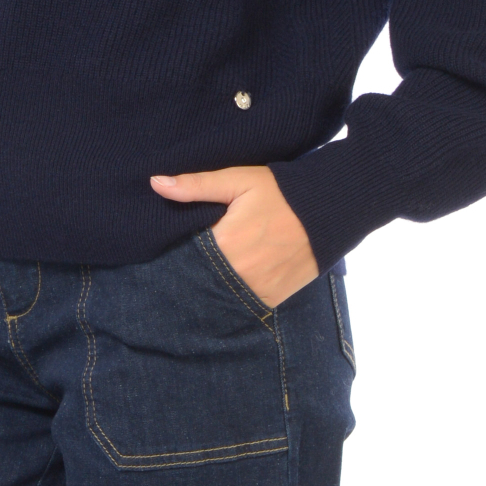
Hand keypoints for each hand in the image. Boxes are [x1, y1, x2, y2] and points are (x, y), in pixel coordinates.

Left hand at [150, 164, 318, 307]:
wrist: (330, 210)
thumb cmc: (280, 192)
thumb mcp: (238, 180)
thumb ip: (196, 184)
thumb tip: (155, 182)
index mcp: (225, 243)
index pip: (184, 257)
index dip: (174, 254)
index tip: (166, 250)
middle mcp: (239, 273)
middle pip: (199, 281)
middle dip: (191, 273)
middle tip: (183, 265)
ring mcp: (257, 290)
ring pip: (219, 297)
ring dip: (210, 288)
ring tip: (206, 274)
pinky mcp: (273, 300)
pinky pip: (242, 305)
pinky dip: (232, 297)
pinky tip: (226, 284)